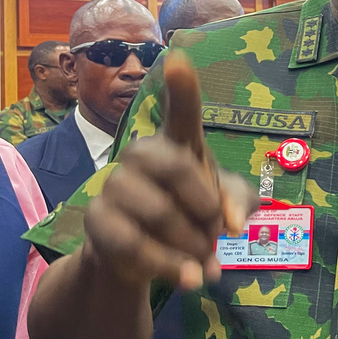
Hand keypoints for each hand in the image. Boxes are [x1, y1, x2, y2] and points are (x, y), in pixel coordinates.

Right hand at [84, 52, 257, 290]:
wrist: (144, 259)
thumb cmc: (190, 216)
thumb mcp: (225, 207)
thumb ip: (240, 204)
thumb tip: (233, 222)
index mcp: (177, 143)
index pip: (181, 111)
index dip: (181, 86)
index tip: (178, 59)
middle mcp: (141, 153)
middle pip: (179, 167)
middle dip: (206, 209)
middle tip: (218, 234)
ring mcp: (114, 183)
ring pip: (160, 212)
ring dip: (191, 243)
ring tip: (203, 258)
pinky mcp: (97, 219)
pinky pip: (135, 244)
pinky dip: (169, 266)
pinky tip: (190, 279)